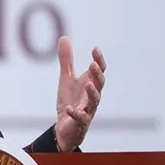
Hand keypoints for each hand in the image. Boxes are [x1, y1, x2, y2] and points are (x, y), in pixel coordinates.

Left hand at [54, 36, 105, 151]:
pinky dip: (75, 113)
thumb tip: (64, 37)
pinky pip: (80, 118)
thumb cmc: (70, 100)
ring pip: (95, 101)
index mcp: (90, 84)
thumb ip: (66, 60)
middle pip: (100, 84)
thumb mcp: (66, 78)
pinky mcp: (80, 122)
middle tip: (93, 64)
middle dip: (97, 75)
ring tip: (88, 84)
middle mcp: (92, 96)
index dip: (99, 60)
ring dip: (92, 93)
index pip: (99, 71)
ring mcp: (88, 110)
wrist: (65, 126)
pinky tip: (69, 108)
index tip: (95, 49)